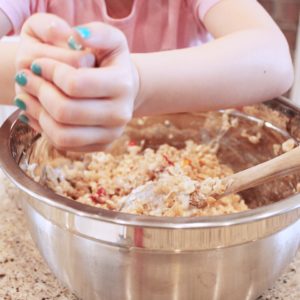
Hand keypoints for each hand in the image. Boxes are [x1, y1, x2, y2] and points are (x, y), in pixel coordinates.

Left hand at [15, 16, 139, 151]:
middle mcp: (120, 114)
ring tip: (28, 96)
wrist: (125, 90)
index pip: (75, 83)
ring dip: (38, 114)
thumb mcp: (111, 41)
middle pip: (66, 111)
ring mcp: (112, 134)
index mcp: (122, 85)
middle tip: (27, 79)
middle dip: (39, 92)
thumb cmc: (112, 64)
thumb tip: (76, 36)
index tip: (37, 64)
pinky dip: (45, 128)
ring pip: (62, 135)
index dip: (49, 72)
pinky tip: (40, 111)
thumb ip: (97, 33)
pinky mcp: (102, 145)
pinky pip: (64, 144)